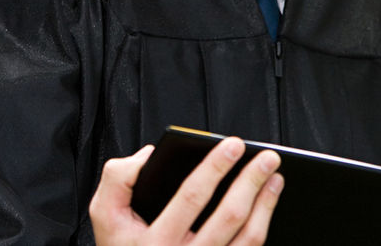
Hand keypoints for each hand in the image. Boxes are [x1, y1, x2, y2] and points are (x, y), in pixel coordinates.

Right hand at [90, 137, 283, 244]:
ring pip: (248, 238)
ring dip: (266, 203)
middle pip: (228, 216)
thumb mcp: (105, 216)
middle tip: (268, 157)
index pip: (192, 197)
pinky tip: (268, 204)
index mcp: (155, 242)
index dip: (215, 168)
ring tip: (275, 177)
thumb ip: (118, 179)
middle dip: (251, 181)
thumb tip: (149, 155)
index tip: (233, 145)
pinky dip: (264, 224)